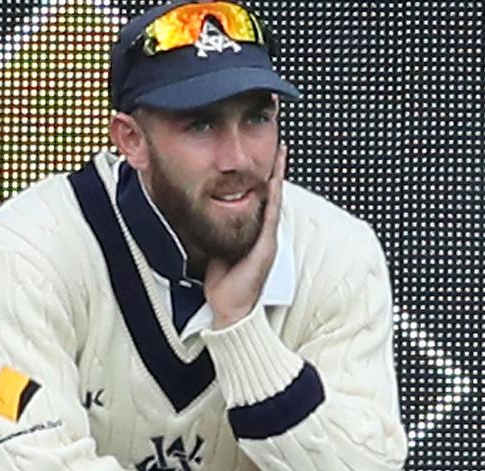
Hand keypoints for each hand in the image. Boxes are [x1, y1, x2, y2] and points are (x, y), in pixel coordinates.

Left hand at [204, 143, 286, 329]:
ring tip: (280, 156)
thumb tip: (204, 218)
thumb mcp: (218, 251)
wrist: (231, 308)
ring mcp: (267, 240)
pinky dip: (274, 199)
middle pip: (272, 196)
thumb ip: (217, 234)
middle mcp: (264, 235)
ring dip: (278, 178)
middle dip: (276, 171)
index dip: (263, 179)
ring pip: (275, 202)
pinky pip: (271, 218)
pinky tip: (275, 182)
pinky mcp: (266, 248)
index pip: (261, 200)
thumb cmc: (225, 284)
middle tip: (278, 147)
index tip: (264, 158)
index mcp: (254, 235)